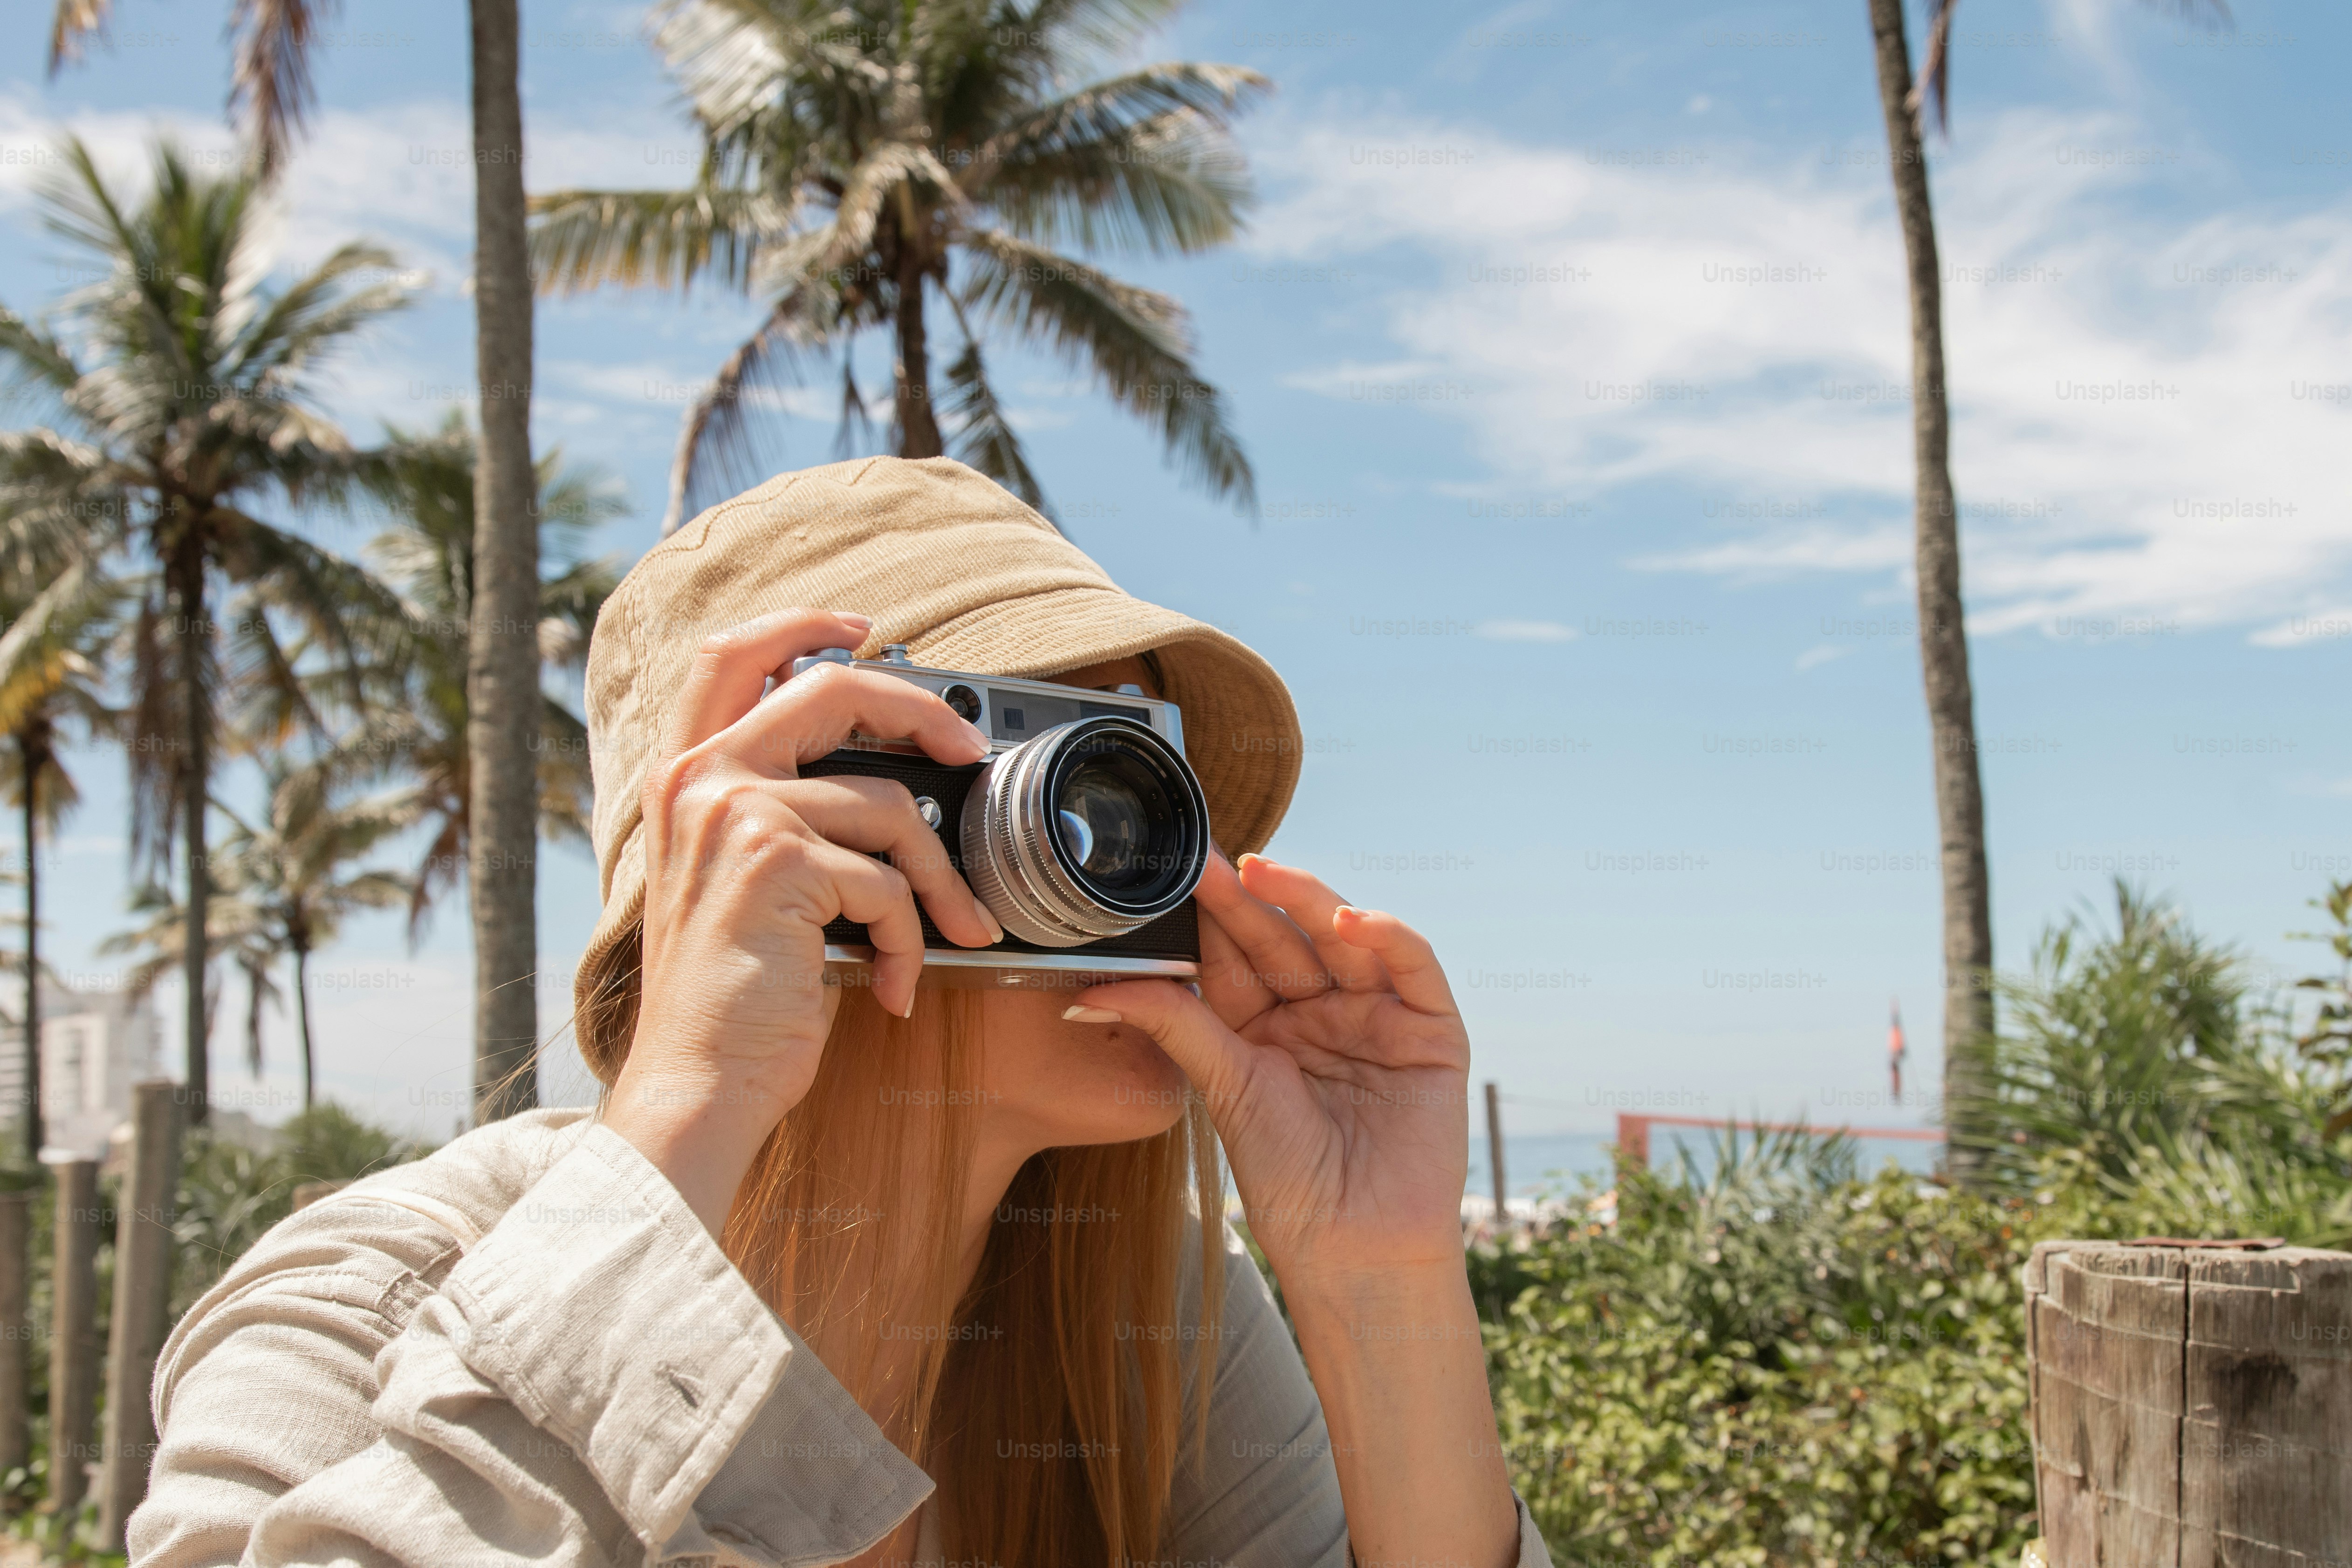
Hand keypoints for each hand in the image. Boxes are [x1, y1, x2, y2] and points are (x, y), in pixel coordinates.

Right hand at [604, 608, 1002, 1232]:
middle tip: (971, 751)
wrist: (697, 1084)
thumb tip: (896, 787)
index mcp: (684, 777)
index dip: (801, 623)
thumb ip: (789, 818)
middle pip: (830, 689)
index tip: (863, 626)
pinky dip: (910, 939)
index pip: (731, 655)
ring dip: (938, 882)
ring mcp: (734, 815)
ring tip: (953, 934)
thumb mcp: (747, 886)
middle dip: (920, 712)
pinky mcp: (778, 863)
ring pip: (889, 806)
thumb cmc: (732, 1000)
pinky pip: (888, 881)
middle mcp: (699, 781)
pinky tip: (895, 986)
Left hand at [1075, 851, 1471, 1289]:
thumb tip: (1088, 987)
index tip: (1173, 877)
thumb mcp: (1222, 1087)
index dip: (1210, 918)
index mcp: (1267, 1026)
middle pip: (1285, 939)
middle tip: (1206, 865)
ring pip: (1344, 938)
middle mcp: (1322, 1012)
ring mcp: (1378, 1016)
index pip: (1236, 956)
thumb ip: (1172, 1023)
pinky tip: (1349, 918)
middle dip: (1247, 900)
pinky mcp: (1432, 1029)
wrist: (1353, 1248)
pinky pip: (1414, 965)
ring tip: (1262, 872)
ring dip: (1307, 900)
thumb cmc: (1288, 1180)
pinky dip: (1386, 935)